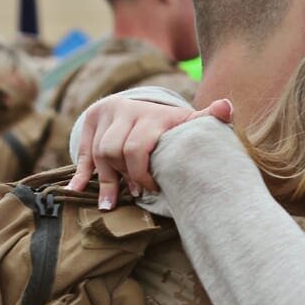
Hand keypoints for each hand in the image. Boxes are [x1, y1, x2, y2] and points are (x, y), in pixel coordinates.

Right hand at [68, 96, 233, 208]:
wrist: (143, 106)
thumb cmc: (171, 126)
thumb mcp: (188, 121)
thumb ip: (207, 118)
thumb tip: (228, 107)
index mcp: (152, 113)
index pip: (137, 147)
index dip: (141, 173)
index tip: (150, 189)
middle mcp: (127, 109)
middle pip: (114, 151)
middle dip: (124, 175)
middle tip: (135, 192)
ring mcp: (106, 114)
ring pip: (99, 153)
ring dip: (107, 179)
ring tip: (116, 199)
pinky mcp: (90, 122)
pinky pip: (83, 152)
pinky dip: (81, 174)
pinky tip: (77, 190)